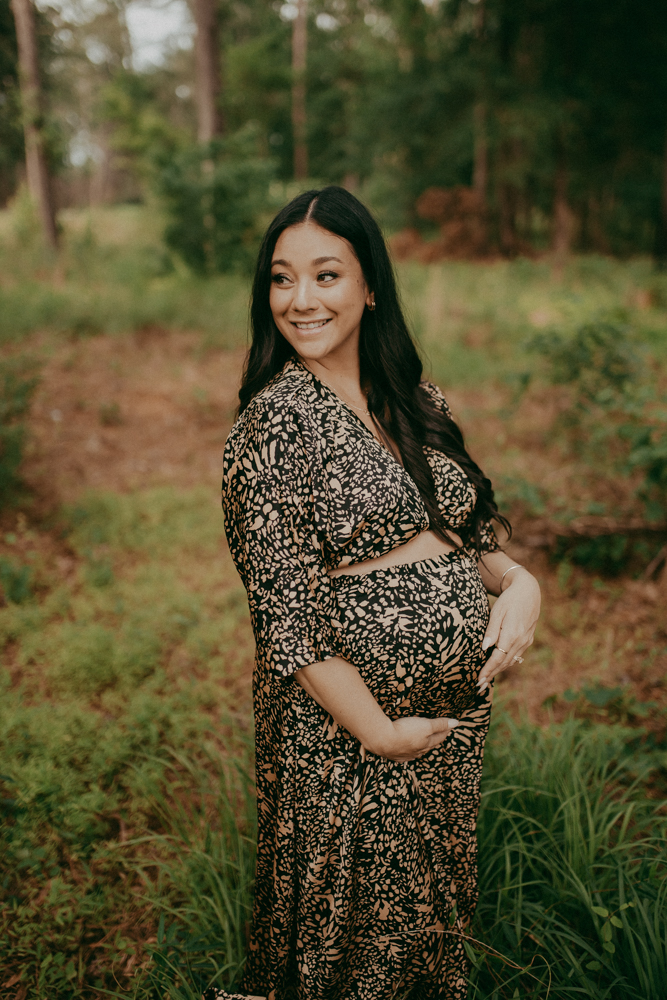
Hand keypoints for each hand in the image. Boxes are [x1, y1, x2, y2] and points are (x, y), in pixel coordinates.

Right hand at [369, 716, 458, 761]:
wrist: (383, 739)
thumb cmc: (405, 731)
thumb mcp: (426, 725)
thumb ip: (440, 724)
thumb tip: (456, 723)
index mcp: (426, 745)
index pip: (439, 738)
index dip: (445, 730)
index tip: (450, 726)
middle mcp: (417, 752)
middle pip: (428, 745)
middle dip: (434, 739)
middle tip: (438, 734)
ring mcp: (405, 754)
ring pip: (416, 751)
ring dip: (421, 746)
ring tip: (423, 742)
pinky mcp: (393, 754)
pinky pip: (404, 754)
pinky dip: (408, 751)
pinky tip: (406, 751)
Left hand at [477, 568, 540, 691]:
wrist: (529, 592)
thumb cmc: (509, 599)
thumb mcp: (497, 611)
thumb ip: (491, 630)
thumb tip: (484, 648)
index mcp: (512, 634)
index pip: (498, 658)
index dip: (488, 670)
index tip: (478, 680)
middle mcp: (521, 640)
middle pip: (504, 663)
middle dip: (491, 675)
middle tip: (478, 686)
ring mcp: (526, 641)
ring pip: (511, 660)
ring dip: (499, 670)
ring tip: (486, 679)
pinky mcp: (528, 639)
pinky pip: (516, 655)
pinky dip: (506, 662)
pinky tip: (498, 666)